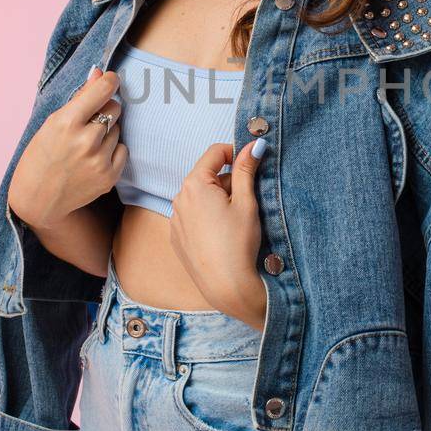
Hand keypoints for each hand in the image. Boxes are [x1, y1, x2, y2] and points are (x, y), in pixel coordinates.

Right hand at [8, 68, 125, 227]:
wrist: (37, 199)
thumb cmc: (41, 156)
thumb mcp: (52, 123)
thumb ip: (79, 98)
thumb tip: (100, 73)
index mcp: (66, 122)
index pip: (103, 90)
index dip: (109, 81)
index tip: (110, 80)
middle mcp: (86, 140)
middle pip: (115, 108)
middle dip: (105, 109)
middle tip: (88, 122)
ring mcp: (99, 160)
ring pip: (118, 129)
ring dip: (106, 132)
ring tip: (85, 145)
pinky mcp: (109, 177)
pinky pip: (122, 149)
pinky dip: (112, 151)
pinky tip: (94, 158)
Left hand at [166, 139, 268, 331]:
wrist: (227, 286)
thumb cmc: (238, 242)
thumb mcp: (246, 201)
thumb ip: (247, 169)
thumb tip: (254, 144)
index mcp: (195, 184)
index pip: (215, 153)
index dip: (236, 153)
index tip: (253, 163)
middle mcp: (179, 198)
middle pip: (207, 175)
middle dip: (229, 180)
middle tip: (250, 198)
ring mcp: (176, 219)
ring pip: (200, 197)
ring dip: (218, 199)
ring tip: (237, 220)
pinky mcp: (177, 237)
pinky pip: (193, 216)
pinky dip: (208, 216)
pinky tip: (223, 234)